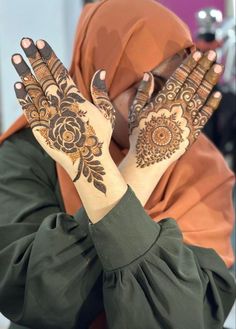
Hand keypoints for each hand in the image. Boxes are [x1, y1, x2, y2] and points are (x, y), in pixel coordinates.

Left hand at [12, 38, 115, 193]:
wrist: (87, 162)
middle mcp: (59, 104)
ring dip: (24, 73)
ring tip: (16, 57)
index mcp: (75, 98)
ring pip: (33, 90)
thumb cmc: (99, 138)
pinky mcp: (40, 129)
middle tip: (24, 41)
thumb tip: (100, 72)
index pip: (59, 71)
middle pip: (44, 76)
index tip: (39, 43)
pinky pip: (29, 110)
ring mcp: (48, 116)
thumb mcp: (106, 114)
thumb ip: (100, 92)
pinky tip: (17, 85)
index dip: (48, 55)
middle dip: (34, 57)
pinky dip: (23, 97)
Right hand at [128, 50, 222, 167]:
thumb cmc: (139, 135)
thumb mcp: (135, 112)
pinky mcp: (194, 131)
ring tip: (218, 67)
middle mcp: (178, 106)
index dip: (190, 64)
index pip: (180, 77)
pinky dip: (212, 104)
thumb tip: (148, 75)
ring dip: (211, 80)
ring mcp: (188, 119)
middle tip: (212, 54)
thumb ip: (143, 92)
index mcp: (164, 100)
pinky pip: (206, 115)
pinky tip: (218, 94)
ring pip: (202, 95)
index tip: (198, 53)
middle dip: (203, 66)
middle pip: (193, 82)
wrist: (149, 158)